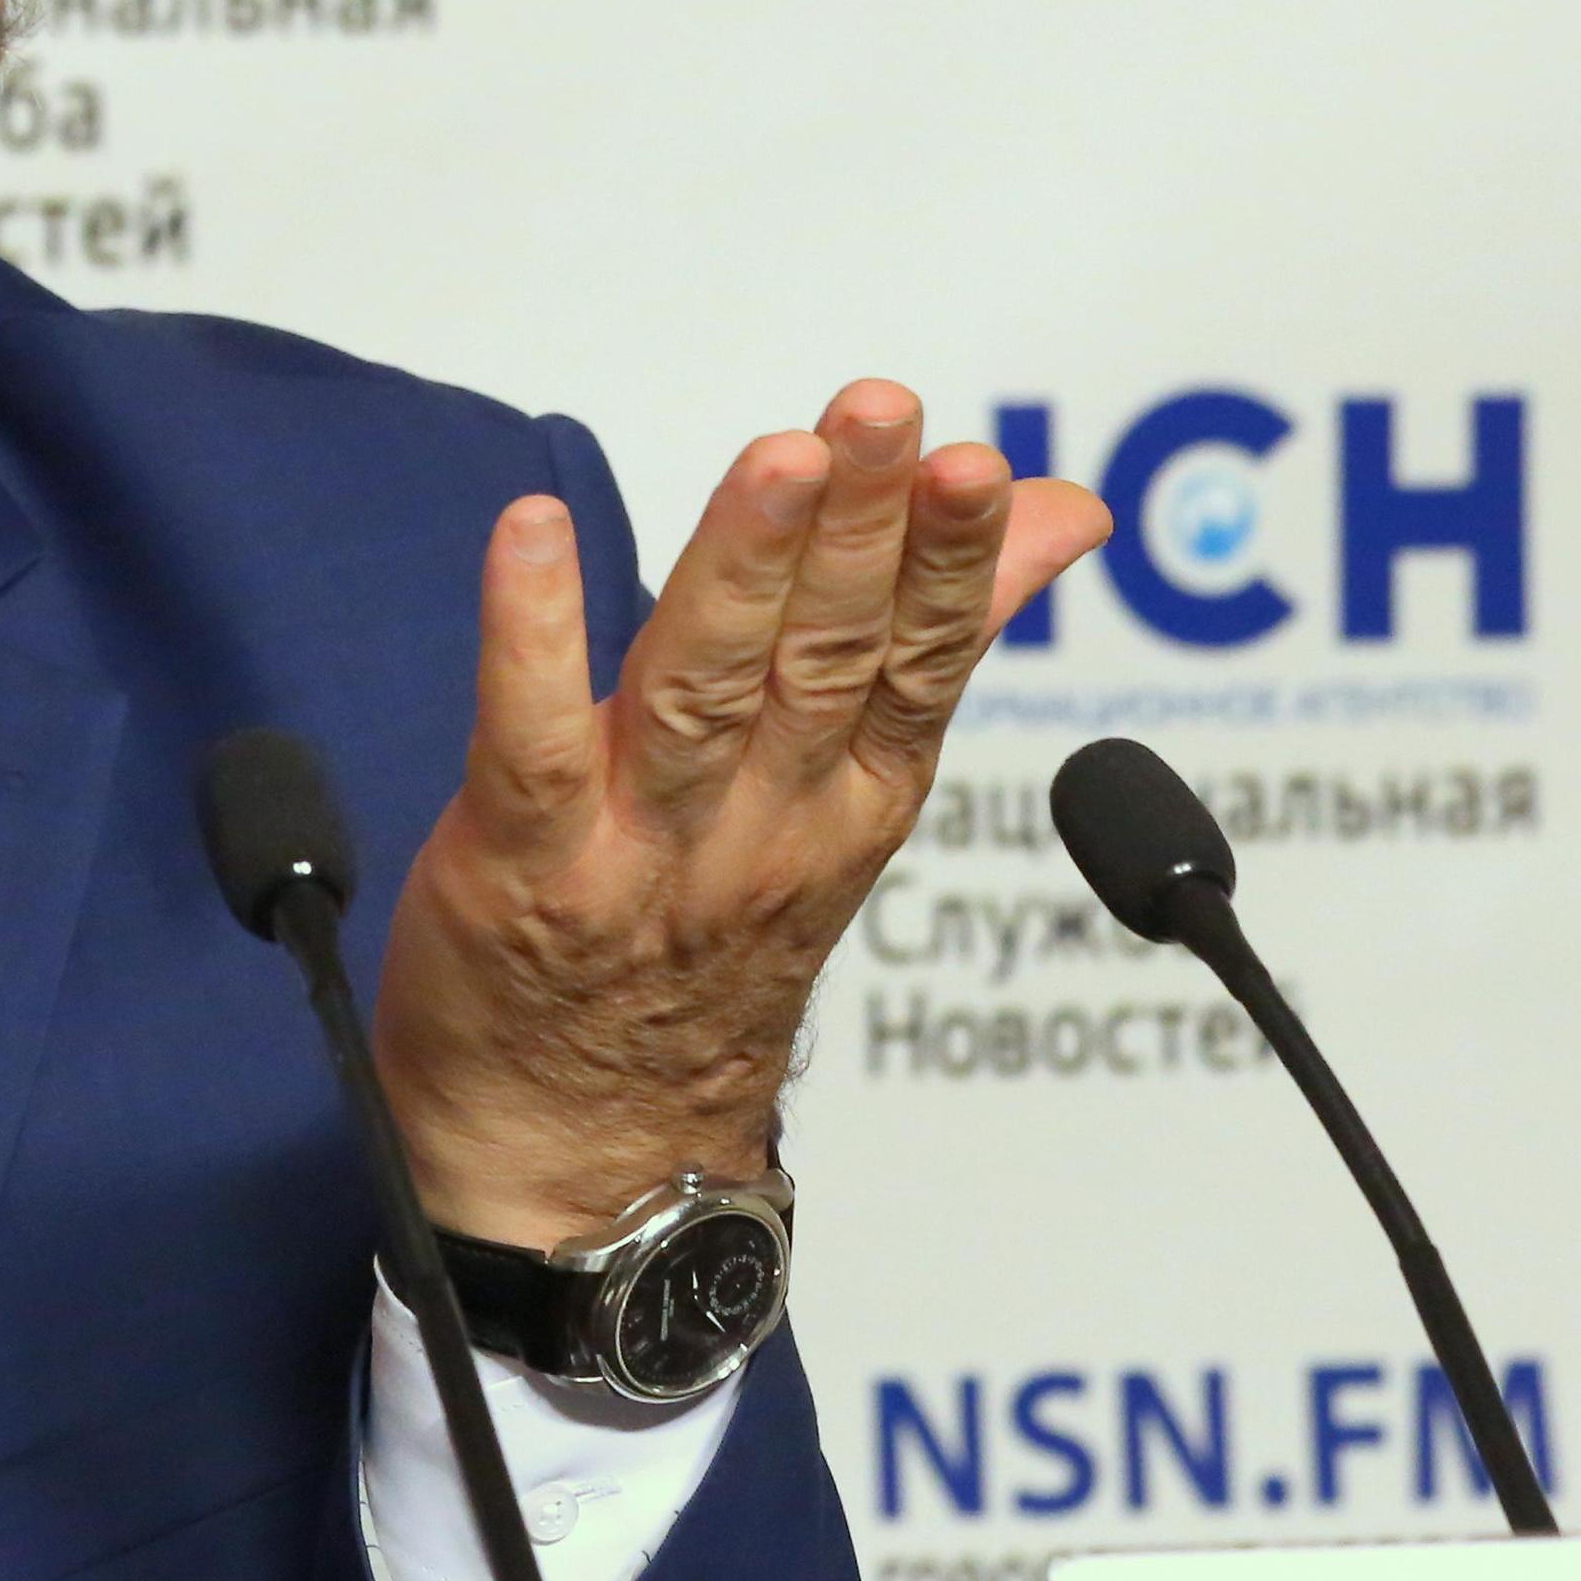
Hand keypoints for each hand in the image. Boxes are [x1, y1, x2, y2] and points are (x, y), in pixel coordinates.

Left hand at [373, 385, 1111, 1249]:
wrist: (575, 1161)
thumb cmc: (696, 954)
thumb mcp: (848, 802)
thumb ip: (933, 637)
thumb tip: (1057, 511)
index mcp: (847, 804)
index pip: (918, 665)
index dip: (949, 564)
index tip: (974, 463)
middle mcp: (760, 826)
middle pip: (825, 663)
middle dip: (860, 533)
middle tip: (881, 419)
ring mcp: (642, 851)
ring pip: (706, 688)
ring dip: (744, 565)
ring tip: (779, 461)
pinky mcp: (522, 866)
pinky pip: (532, 742)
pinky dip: (531, 634)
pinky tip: (532, 533)